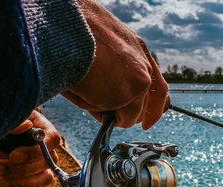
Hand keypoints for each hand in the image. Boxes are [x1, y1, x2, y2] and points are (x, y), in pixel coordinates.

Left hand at [0, 111, 60, 186]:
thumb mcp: (1, 125)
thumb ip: (13, 124)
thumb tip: (27, 126)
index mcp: (41, 130)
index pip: (53, 139)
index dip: (37, 151)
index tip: (14, 156)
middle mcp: (46, 149)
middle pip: (48, 162)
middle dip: (22, 169)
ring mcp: (42, 167)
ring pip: (45, 180)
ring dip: (20, 183)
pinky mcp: (35, 182)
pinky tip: (0, 183)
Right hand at [64, 0, 167, 129]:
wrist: (65, 27)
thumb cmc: (74, 33)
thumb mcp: (103, 47)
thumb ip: (116, 72)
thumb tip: (110, 99)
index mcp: (139, 50)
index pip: (157, 87)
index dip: (153, 109)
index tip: (146, 122)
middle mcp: (144, 66)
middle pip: (144, 106)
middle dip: (124, 113)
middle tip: (100, 108)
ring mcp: (138, 82)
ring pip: (129, 115)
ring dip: (107, 112)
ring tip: (85, 91)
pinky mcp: (126, 96)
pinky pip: (113, 117)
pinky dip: (96, 113)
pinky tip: (84, 94)